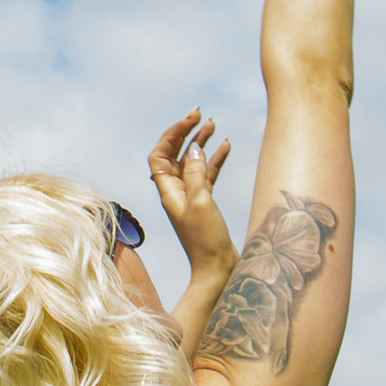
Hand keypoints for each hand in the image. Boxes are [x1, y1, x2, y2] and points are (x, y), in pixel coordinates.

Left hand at [145, 109, 233, 281]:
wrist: (218, 270)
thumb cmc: (206, 240)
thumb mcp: (201, 202)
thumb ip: (196, 174)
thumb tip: (194, 149)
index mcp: (168, 192)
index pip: (160, 155)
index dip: (172, 134)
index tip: (190, 121)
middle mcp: (176, 192)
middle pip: (174, 155)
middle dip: (185, 133)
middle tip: (200, 115)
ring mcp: (191, 198)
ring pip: (193, 163)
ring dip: (201, 143)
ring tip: (214, 124)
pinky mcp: (205, 204)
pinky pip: (207, 175)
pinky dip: (215, 160)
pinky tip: (226, 146)